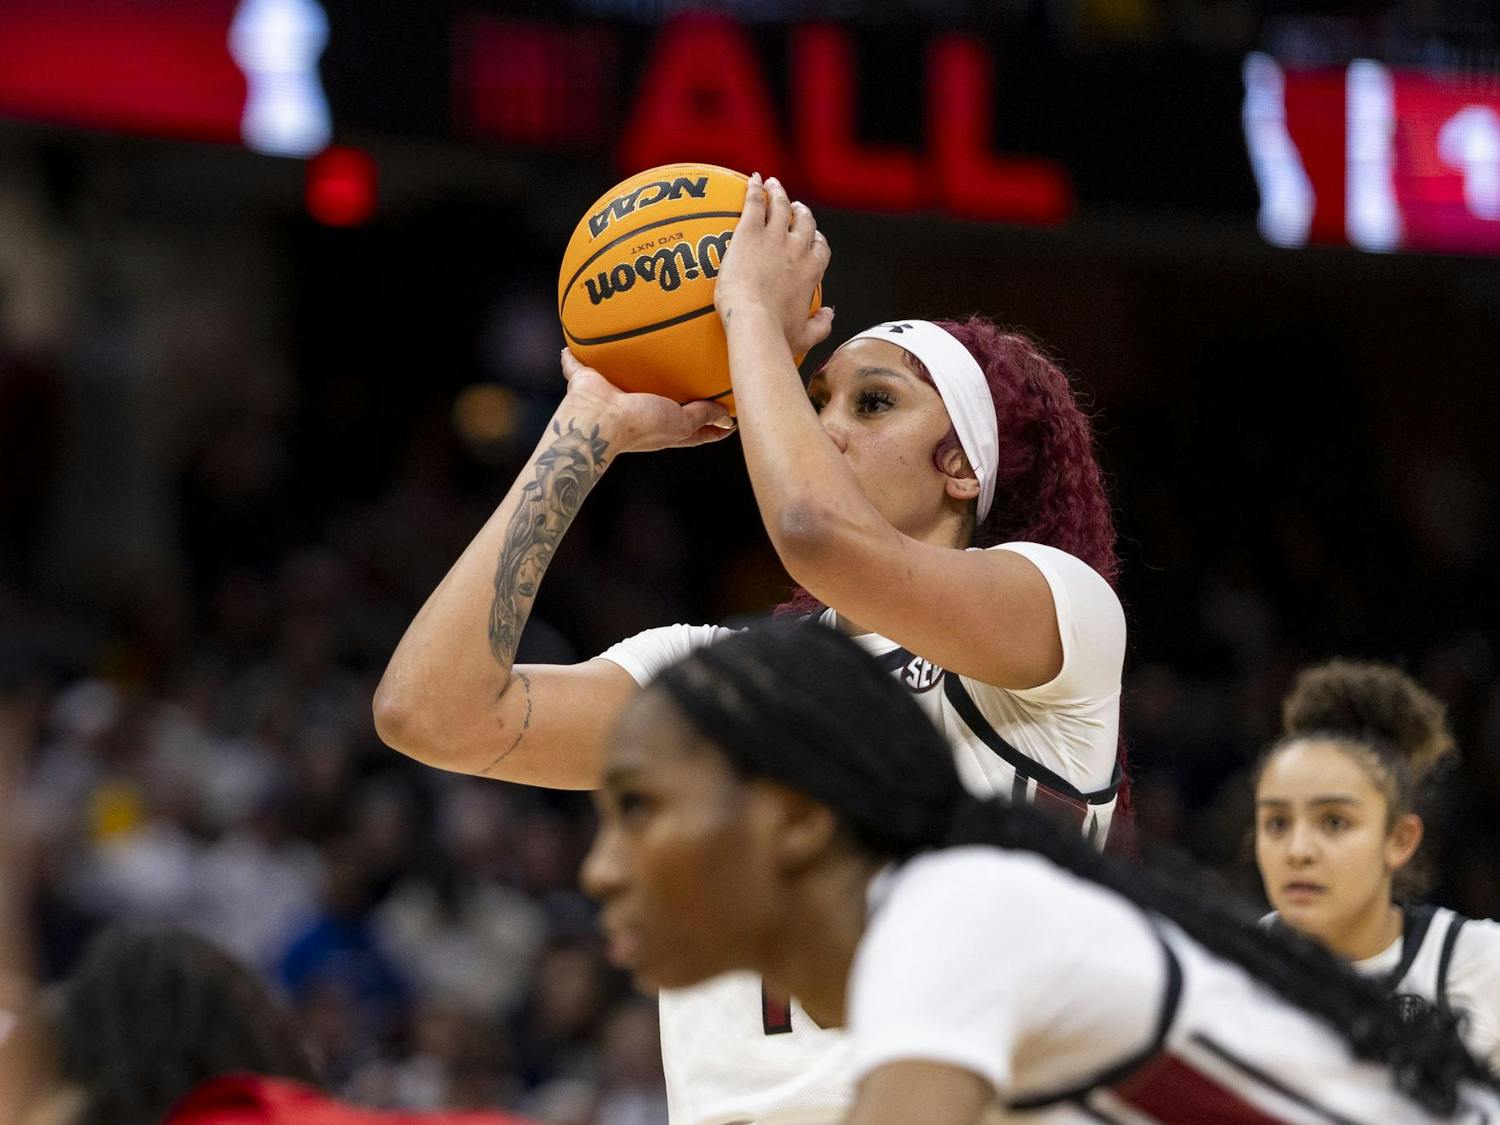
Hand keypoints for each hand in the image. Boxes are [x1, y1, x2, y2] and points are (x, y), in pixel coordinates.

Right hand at [560, 350, 735, 452]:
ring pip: (624, 378)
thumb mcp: (679, 422)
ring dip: (629, 365)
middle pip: (661, 401)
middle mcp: (639, 411)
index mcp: (662, 427)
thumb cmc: (639, 425)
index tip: (731, 412)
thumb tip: (725, 414)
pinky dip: (572, 356)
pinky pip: (578, 364)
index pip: (693, 427)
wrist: (600, 422)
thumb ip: (701, 415)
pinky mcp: (587, 382)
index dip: (712, 422)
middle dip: (673, 390)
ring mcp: (612, 396)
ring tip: (642, 343)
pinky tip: (572, 342)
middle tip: (692, 369)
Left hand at [714, 173, 834, 355]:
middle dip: (801, 212)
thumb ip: (822, 325)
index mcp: (813, 270)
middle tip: (794, 207)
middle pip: (805, 221)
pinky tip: (753, 180)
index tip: (810, 237)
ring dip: (779, 193)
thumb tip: (830, 314)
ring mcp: (775, 238)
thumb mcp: (805, 336)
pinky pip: (755, 203)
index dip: (815, 238)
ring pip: (782, 206)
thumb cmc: (776, 336)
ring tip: (773, 184)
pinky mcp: (750, 232)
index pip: (820, 246)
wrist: (753, 323)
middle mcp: (798, 249)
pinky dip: (756, 189)